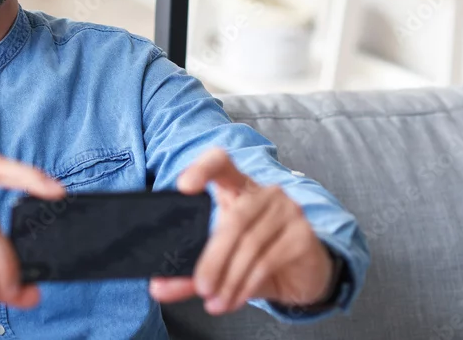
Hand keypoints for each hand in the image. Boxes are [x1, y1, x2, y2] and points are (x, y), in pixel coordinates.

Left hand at [148, 148, 334, 314]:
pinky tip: (234, 300)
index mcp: (238, 186)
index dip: (202, 168)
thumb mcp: (221, 261)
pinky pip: (268, 260)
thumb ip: (189, 272)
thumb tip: (159, 287)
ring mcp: (288, 210)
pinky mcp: (303, 235)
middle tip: (201, 286)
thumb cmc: (257, 256)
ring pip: (250, 244)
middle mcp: (265, 192)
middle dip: (213, 258)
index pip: (221, 162)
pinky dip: (246, 285)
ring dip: (229, 279)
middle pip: (234, 219)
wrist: (303, 274)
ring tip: (215, 300)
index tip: (183, 186)